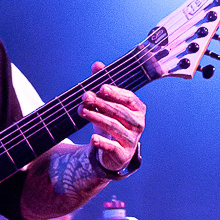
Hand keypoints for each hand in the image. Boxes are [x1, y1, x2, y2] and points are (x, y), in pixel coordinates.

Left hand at [78, 63, 145, 177]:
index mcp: (138, 109)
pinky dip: (102, 143)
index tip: (101, 87)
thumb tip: (97, 65)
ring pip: (114, 127)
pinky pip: (112, 147)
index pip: (129, 98)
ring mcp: (132, 139)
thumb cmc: (112, 122)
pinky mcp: (122, 154)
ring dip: (96, 118)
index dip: (115, 92)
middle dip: (101, 103)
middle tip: (84, 96)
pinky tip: (92, 138)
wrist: (114, 152)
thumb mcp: (107, 104)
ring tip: (81, 111)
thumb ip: (103, 86)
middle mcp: (138, 123)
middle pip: (119, 111)